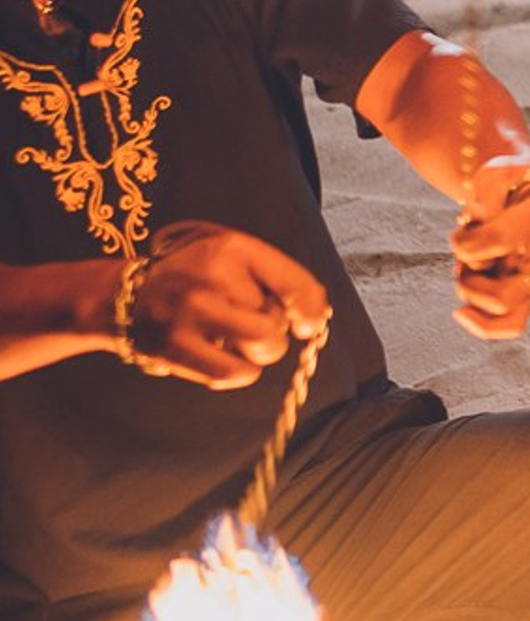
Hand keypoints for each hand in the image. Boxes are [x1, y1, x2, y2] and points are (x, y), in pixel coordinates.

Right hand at [115, 221, 329, 388]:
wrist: (124, 296)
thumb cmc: (193, 277)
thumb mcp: (230, 256)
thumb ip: (272, 276)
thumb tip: (315, 315)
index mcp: (234, 248)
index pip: (293, 282)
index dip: (311, 309)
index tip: (309, 323)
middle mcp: (215, 277)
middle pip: (277, 322)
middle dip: (275, 330)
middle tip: (253, 323)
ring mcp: (192, 313)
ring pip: (261, 347)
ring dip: (259, 352)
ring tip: (238, 339)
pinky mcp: (174, 347)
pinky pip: (232, 373)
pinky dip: (239, 372)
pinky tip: (225, 358)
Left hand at [448, 154, 529, 339]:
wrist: (525, 189)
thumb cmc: (509, 181)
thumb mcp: (497, 169)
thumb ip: (489, 189)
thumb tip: (481, 223)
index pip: (498, 242)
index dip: (466, 243)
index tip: (463, 226)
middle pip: (503, 296)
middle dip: (469, 282)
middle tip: (463, 258)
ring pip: (506, 316)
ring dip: (471, 294)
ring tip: (466, 272)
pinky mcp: (529, 291)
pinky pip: (510, 325)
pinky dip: (479, 322)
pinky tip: (463, 307)